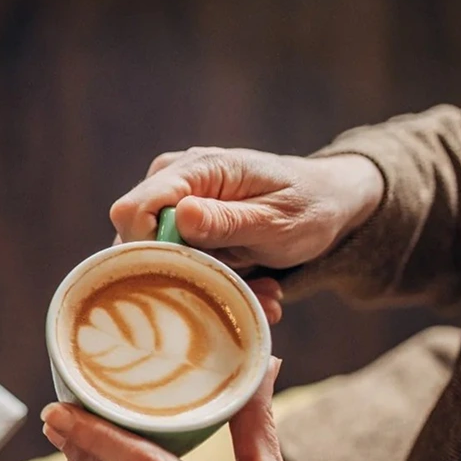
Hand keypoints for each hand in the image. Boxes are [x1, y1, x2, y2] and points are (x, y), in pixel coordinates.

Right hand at [110, 148, 384, 270]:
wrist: (328, 200)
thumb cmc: (308, 206)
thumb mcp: (276, 221)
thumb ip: (227, 221)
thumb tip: (179, 215)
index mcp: (195, 169)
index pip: (132, 211)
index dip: (148, 252)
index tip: (192, 276)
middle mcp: (172, 178)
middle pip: (135, 239)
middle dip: (181, 274)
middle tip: (239, 291)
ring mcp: (172, 199)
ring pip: (155, 255)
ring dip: (203, 282)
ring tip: (257, 291)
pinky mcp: (178, 220)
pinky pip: (175, 257)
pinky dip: (211, 278)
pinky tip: (253, 285)